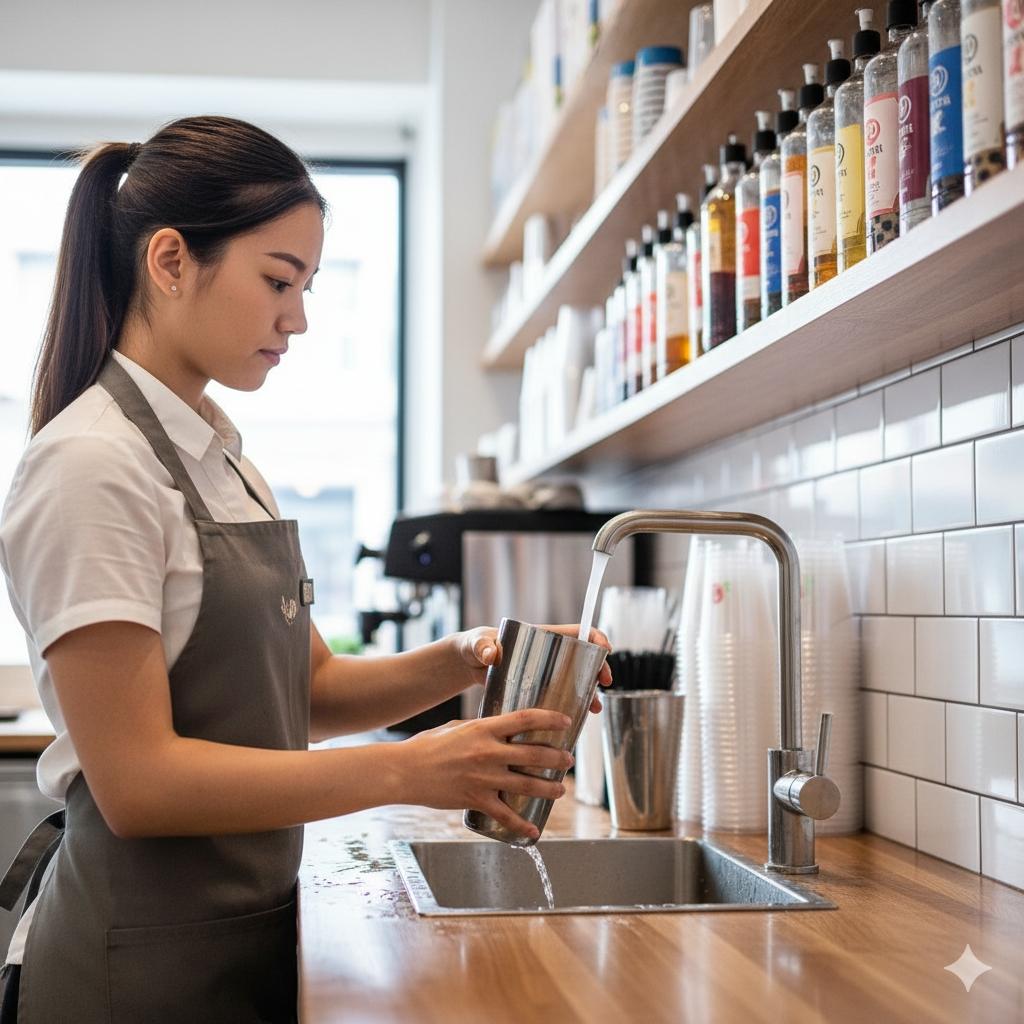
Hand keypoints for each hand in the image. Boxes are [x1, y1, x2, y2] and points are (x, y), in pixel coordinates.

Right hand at [396, 708, 575, 840]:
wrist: (405, 771)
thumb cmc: (427, 745)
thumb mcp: (456, 726)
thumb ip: (481, 727)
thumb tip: (499, 728)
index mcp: (484, 728)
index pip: (526, 719)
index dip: (550, 719)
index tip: (566, 722)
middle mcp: (488, 752)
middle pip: (534, 753)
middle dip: (557, 757)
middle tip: (568, 760)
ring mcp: (484, 778)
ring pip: (527, 783)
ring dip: (549, 787)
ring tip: (560, 789)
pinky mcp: (476, 800)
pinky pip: (505, 816)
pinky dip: (522, 825)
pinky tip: (534, 830)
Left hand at [454, 624, 612, 712]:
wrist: (467, 665)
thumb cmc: (474, 646)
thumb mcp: (478, 643)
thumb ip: (482, 646)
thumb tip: (490, 653)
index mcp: (542, 637)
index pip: (578, 632)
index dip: (596, 638)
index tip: (605, 650)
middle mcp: (549, 655)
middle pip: (584, 658)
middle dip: (599, 669)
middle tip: (605, 683)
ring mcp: (545, 673)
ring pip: (577, 680)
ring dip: (589, 692)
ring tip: (593, 709)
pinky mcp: (538, 690)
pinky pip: (562, 696)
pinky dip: (571, 707)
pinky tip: (575, 720)